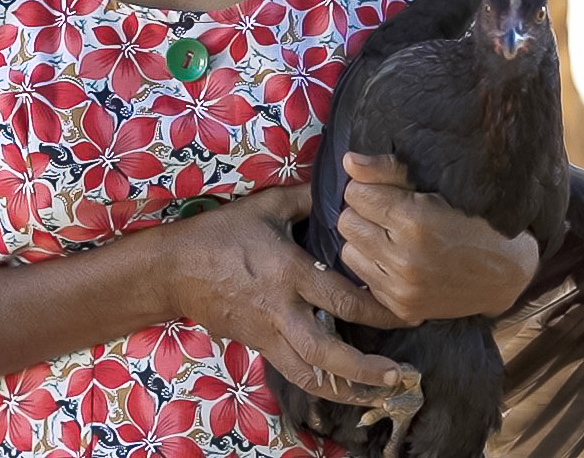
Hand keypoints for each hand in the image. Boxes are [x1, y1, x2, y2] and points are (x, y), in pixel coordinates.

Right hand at [159, 183, 408, 401]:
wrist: (175, 268)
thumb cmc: (221, 233)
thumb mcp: (265, 207)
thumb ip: (305, 199)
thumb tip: (342, 188)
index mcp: (289, 271)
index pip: (342, 298)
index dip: (378, 310)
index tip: (408, 315)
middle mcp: (281, 307)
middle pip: (327, 349)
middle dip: (366, 367)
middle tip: (400, 375)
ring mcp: (267, 331)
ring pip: (309, 372)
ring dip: (347, 389)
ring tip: (380, 394)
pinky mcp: (257, 344)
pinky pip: (292, 372)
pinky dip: (321, 385)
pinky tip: (344, 391)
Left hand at [337, 152, 539, 325]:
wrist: (505, 275)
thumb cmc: (473, 222)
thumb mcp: (436, 188)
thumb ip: (388, 172)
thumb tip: (348, 161)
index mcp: (414, 220)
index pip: (355, 193)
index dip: (369, 188)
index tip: (387, 192)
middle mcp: (404, 257)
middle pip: (347, 222)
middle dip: (363, 213)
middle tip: (388, 214)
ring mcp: (401, 287)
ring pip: (349, 251)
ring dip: (364, 241)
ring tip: (390, 237)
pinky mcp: (401, 308)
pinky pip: (363, 279)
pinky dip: (374, 267)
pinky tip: (396, 260)